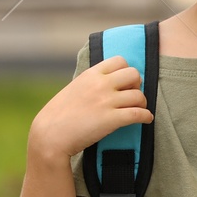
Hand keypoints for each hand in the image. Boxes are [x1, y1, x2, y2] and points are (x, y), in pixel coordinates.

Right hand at [29, 55, 152, 162]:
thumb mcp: (73, 89)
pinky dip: (146, 116)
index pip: (119, 60)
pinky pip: (139, 114)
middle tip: (132, 96)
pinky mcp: (111, 120)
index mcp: (90, 75)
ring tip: (139, 110)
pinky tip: (146, 119)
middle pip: (134, 74)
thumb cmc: (58, 116)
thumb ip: (90, 83)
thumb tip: (105, 83)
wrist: (50, 136)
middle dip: (136, 85)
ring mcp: (107, 101)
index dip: (126, 71)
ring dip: (142, 103)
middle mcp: (100, 84)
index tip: (124, 83)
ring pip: (139, 95)